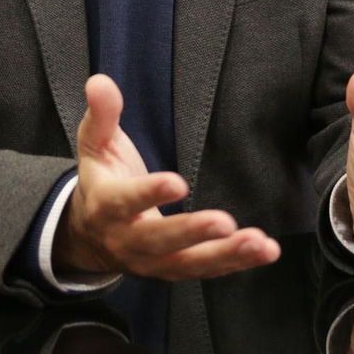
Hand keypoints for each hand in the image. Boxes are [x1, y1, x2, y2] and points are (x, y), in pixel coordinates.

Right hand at [53, 74, 280, 279]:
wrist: (89, 235)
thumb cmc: (101, 180)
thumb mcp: (95, 145)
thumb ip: (102, 114)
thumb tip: (100, 82)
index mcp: (106, 206)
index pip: (125, 200)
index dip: (149, 193)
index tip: (178, 183)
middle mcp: (127, 240)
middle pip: (159, 240)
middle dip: (193, 232)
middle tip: (225, 223)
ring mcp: (151, 261)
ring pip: (188, 263)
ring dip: (225, 255)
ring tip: (258, 244)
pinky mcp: (173, 270)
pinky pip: (205, 271)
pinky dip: (235, 264)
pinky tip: (264, 251)